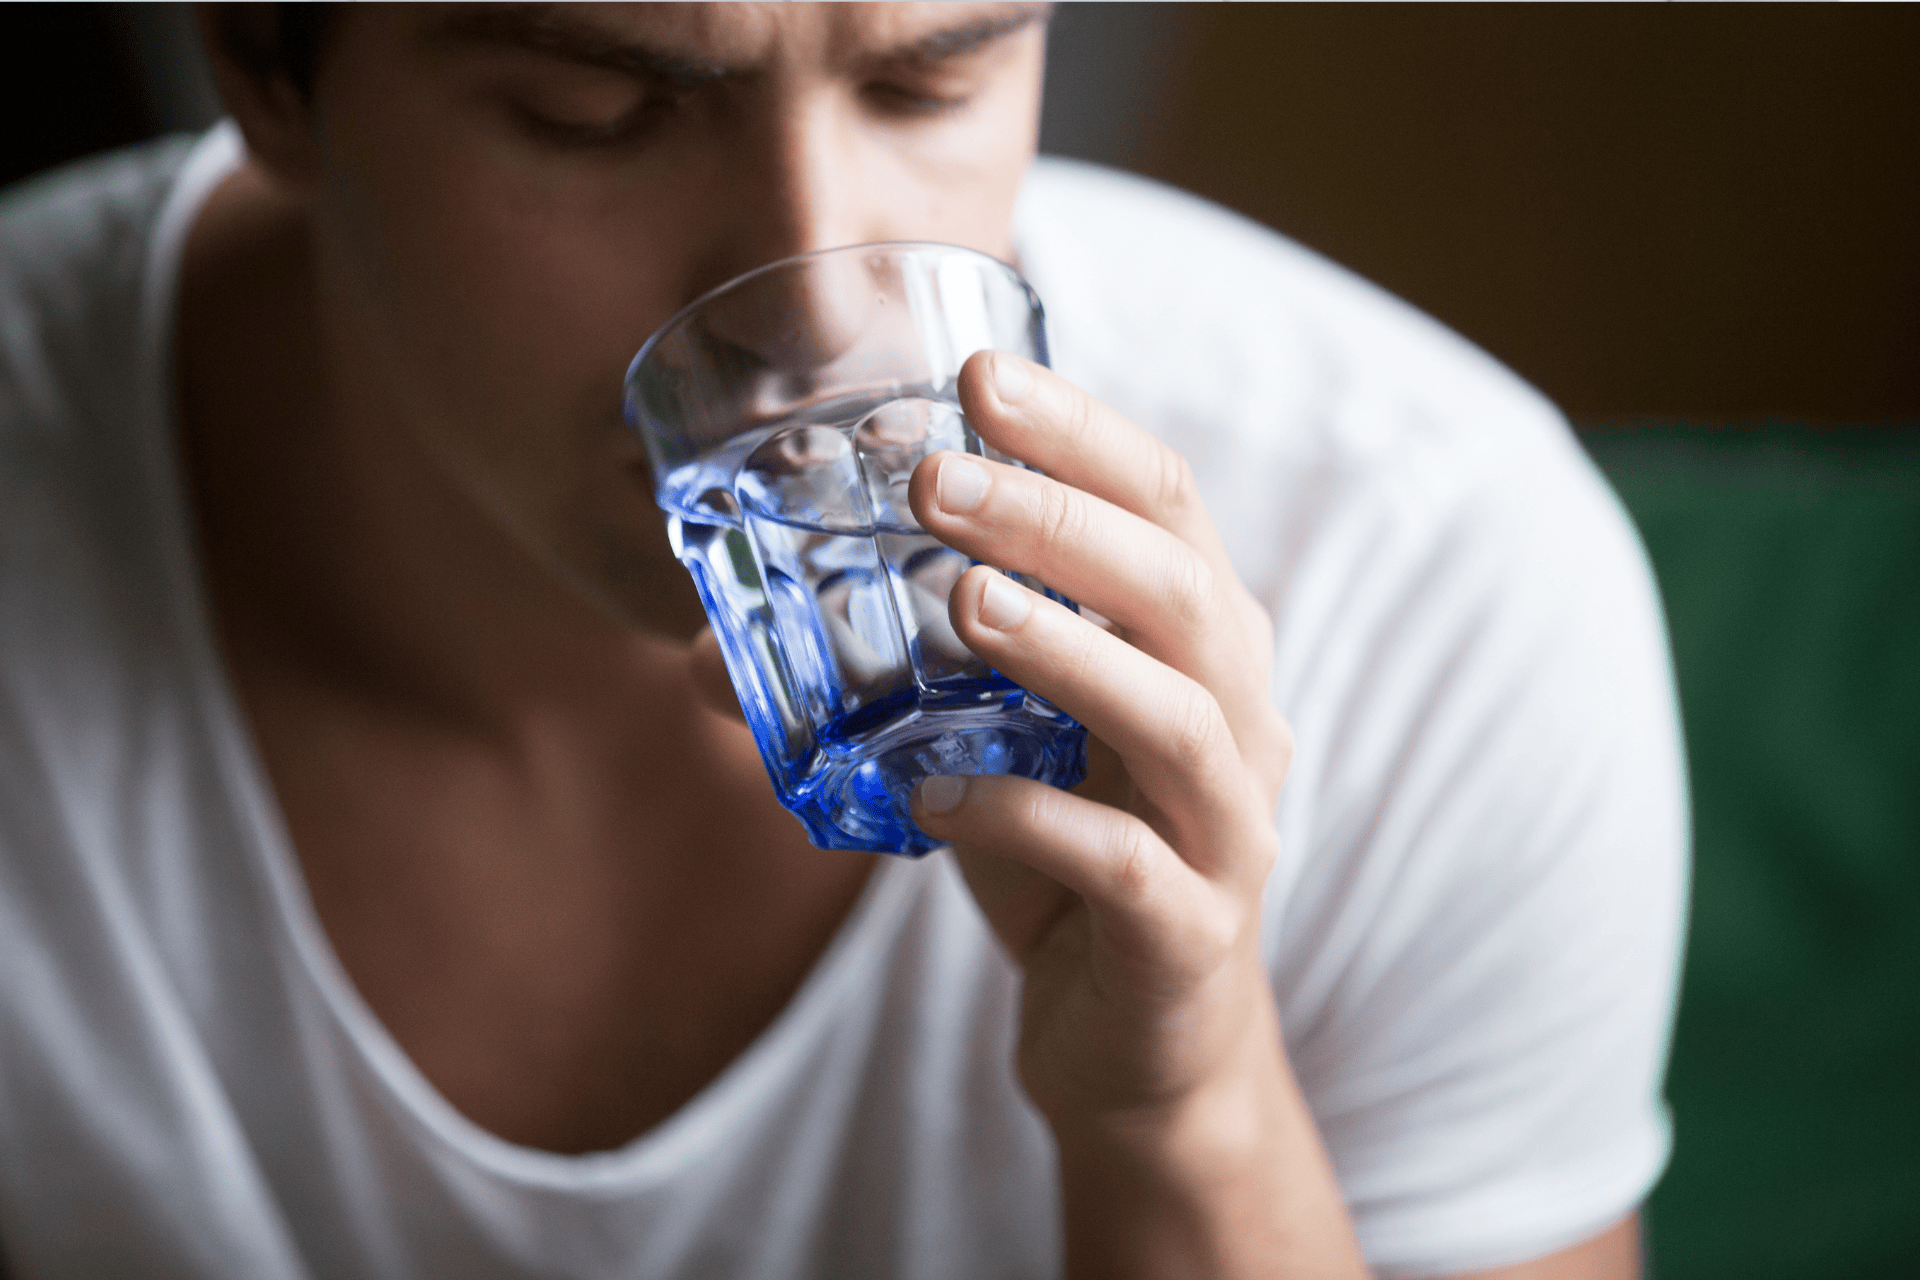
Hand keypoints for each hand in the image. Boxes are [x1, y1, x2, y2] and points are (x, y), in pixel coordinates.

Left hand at [907, 351, 1364, 1276]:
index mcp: (1199, 647)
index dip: (1082, 433)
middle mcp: (1238, 721)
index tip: (978, 373)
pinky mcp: (1188, 930)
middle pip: (1179, 588)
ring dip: (1064, 647)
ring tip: (959, 601)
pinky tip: (930, 798)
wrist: (1144, 1048)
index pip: (1165, 505)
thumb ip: (894, 682)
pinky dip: (1021, 822)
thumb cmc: (1064, 866)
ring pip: (1174, 714)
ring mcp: (1227, 828)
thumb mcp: (988, 750)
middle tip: (940, 475)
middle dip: (1061, 520)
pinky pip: (1118, 864)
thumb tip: (698, 648)